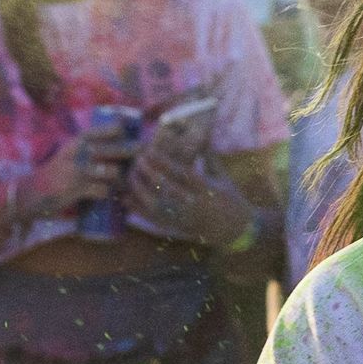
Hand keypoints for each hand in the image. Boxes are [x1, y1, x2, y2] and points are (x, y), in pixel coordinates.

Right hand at [14, 127, 133, 223]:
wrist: (30, 192)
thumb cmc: (56, 174)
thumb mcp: (70, 153)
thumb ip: (89, 149)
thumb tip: (120, 145)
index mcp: (79, 141)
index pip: (110, 129)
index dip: (126, 132)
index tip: (136, 138)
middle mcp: (79, 151)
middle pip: (116, 149)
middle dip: (133, 153)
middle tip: (144, 156)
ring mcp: (78, 170)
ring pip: (113, 171)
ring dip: (124, 179)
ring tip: (127, 184)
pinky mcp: (76, 189)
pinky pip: (103, 191)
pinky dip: (112, 195)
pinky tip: (116, 199)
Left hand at [128, 135, 250, 248]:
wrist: (235, 230)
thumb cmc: (230, 199)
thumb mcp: (222, 176)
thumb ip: (209, 156)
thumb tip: (200, 133)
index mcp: (207, 189)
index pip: (182, 173)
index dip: (164, 162)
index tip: (150, 151)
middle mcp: (194, 204)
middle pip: (167, 188)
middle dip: (150, 173)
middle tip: (137, 159)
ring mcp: (184, 218)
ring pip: (157, 205)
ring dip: (141, 190)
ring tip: (131, 176)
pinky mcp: (177, 228)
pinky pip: (154, 219)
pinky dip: (139, 209)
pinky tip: (127, 199)